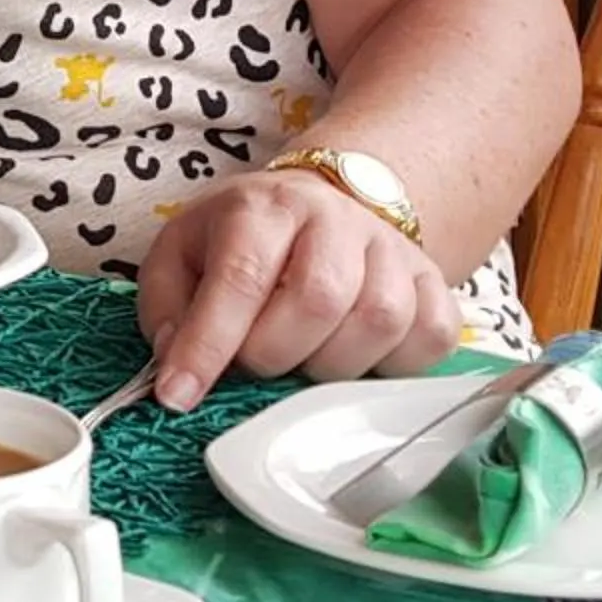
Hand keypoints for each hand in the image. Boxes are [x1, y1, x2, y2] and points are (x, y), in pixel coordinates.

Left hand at [137, 171, 462, 409]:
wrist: (322, 205)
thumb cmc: (243, 241)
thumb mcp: (181, 254)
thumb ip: (167, 306)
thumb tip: (176, 362)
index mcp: (263, 208)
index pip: (239, 278)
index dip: (208, 345)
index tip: (179, 395)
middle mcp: (334, 218)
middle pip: (320, 300)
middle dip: (274, 354)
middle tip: (254, 363)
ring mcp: (392, 249)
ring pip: (379, 321)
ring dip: (331, 364)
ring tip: (303, 356)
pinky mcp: (435, 281)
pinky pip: (430, 336)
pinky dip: (392, 365)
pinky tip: (355, 356)